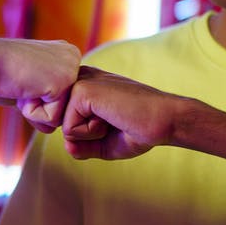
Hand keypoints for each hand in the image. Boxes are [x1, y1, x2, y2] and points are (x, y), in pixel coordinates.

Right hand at [0, 25, 79, 131]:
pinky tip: (23, 88)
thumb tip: (51, 128)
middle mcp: (74, 59)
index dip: (35, 97)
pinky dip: (31, 111)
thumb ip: (42, 104)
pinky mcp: (64, 84)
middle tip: (21, 83)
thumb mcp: (26, 89)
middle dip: (37, 105)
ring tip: (22, 85)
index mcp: (66, 55)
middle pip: (63, 107)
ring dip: (34, 109)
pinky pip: (51, 120)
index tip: (22, 78)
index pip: (61, 97)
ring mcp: (71, 71)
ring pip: (59, 116)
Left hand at [62, 66, 187, 159]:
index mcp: (85, 83)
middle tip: (115, 121)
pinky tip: (112, 118)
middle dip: (86, 135)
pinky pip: (69, 130)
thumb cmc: (139, 129)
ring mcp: (79, 82)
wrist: (165, 120)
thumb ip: (82, 146)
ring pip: (63, 128)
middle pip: (60, 125)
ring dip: (90, 135)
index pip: (62, 120)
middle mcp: (80, 78)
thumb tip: (67, 147)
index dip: (84, 134)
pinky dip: (92, 134)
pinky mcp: (81, 91)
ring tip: (114, 118)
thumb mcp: (104, 143)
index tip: (113, 122)